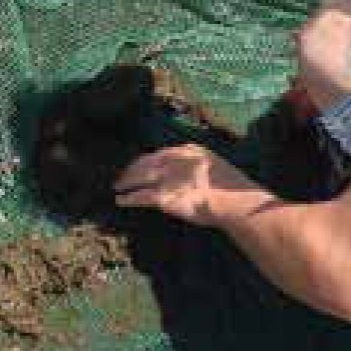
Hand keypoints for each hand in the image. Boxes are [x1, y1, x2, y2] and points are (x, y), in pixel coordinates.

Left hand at [115, 143, 257, 226]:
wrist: (233, 201)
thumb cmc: (230, 188)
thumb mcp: (213, 164)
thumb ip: (196, 164)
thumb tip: (186, 172)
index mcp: (188, 150)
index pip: (159, 154)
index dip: (145, 160)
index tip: (138, 166)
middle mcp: (174, 160)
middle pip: (145, 162)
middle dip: (131, 169)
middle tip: (121, 176)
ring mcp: (167, 177)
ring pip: (139, 177)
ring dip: (126, 182)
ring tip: (117, 187)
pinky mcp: (163, 196)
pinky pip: (140, 196)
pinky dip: (129, 198)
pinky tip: (122, 201)